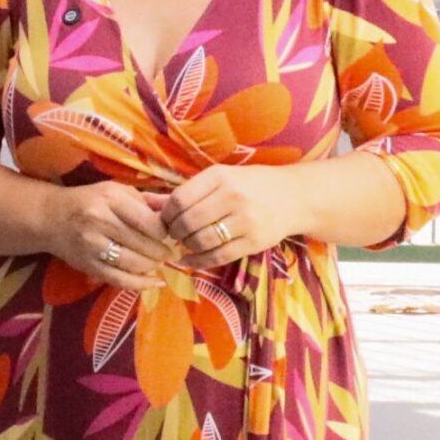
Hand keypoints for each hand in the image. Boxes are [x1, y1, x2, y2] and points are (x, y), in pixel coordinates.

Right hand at [37, 180, 172, 289]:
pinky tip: (155, 283)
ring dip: (153, 267)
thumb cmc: (89, 201)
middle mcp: (100, 221)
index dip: (166, 233)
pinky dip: (141, 284)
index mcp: (111, 199)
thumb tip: (177, 212)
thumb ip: (147, 201)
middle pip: (145, 245)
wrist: (50, 217)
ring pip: (134, 263)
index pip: (151, 223)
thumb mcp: (116, 191)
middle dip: (163, 253)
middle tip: (170, 254)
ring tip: (158, 263)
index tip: (170, 235)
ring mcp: (92, 245)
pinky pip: (120, 279)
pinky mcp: (87, 264)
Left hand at [158, 166, 305, 270]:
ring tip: (184, 244)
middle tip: (173, 235)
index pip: (179, 199)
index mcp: (220, 177)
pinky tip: (189, 260)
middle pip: (187, 222)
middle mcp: (232, 197)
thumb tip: (144, 203)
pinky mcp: (254, 242)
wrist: (295, 197)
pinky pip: (218, 256)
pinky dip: (197, 261)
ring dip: (186, 246)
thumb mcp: (218, 180)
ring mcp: (245, 220)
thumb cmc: (249, 186)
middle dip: (174, 232)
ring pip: (201, 240)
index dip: (165, 215)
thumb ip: (183, 192)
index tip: (164, 220)